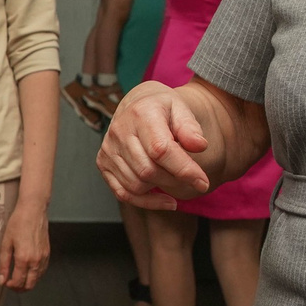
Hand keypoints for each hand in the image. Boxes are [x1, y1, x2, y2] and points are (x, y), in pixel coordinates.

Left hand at [0, 205, 50, 290]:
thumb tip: (2, 280)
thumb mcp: (6, 243)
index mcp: (24, 258)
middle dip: (19, 289)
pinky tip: (28, 272)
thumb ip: (4, 264)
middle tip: (11, 285)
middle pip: (29, 285)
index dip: (10, 286)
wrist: (33, 211)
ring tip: (18, 279)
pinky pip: (42, 271)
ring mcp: (43, 257)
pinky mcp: (47, 254)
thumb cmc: (18, 223)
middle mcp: (36, 260)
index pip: (18, 282)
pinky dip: (35, 275)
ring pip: (37, 280)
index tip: (5, 282)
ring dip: (28, 283)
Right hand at [99, 83, 210, 207]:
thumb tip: (200, 146)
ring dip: (161, 188)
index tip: (202, 182)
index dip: (184, 169)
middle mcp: (119, 131)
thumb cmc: (164, 109)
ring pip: (136, 185)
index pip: (161, 150)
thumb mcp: (181, 109)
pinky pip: (123, 193)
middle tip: (191, 178)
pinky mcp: (103, 163)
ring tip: (175, 179)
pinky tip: (165, 199)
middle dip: (174, 180)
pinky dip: (146, 202)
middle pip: (148, 171)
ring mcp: (108, 149)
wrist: (138, 104)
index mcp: (140, 114)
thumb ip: (191, 128)